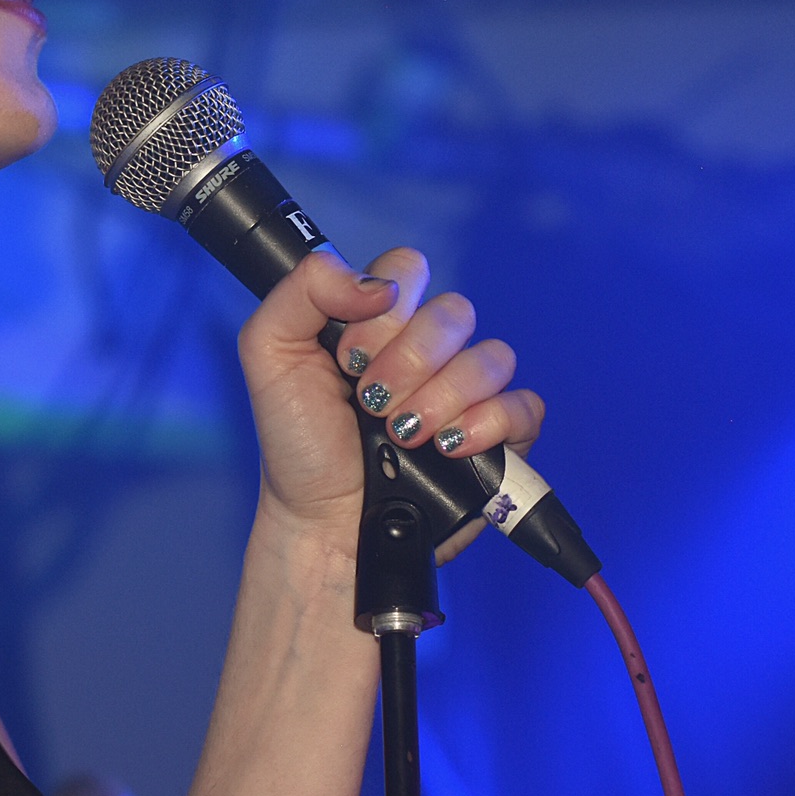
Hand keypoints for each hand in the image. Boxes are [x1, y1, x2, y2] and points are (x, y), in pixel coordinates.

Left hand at [238, 248, 545, 568]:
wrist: (323, 524)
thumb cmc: (298, 444)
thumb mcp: (270, 353)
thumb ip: (305, 288)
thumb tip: (377, 283)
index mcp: (379, 323)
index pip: (409, 271)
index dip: (384, 309)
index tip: (348, 357)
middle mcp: (427, 352)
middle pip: (454, 312)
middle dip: (407, 361)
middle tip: (371, 402)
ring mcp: (465, 394)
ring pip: (492, 357)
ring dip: (442, 396)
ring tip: (403, 434)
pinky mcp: (498, 439)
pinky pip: (525, 405)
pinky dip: (489, 423)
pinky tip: (449, 447)